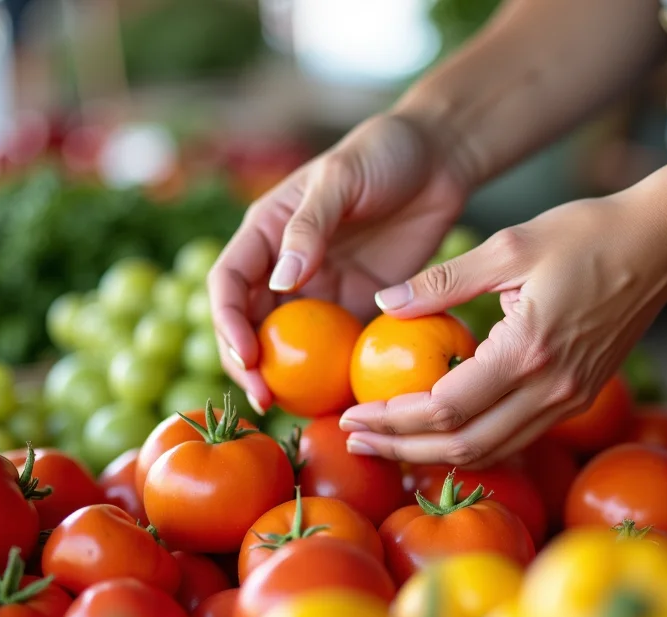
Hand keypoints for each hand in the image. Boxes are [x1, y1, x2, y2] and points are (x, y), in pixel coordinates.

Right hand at [209, 113, 470, 411]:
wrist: (439, 159)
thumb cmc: (383, 153)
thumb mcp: (341, 178)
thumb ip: (310, 225)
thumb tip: (282, 282)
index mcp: (266, 233)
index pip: (229, 284)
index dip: (227, 323)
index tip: (245, 356)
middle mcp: (285, 268)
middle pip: (250, 325)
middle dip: (248, 367)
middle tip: (265, 400)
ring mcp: (322, 292)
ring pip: (292, 346)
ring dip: (287, 380)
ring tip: (295, 412)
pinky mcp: (360, 307)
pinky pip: (341, 348)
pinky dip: (336, 375)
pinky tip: (344, 400)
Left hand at [339, 186, 666, 466]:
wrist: (662, 245)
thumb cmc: (589, 233)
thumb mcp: (510, 245)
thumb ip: (443, 281)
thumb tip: (383, 303)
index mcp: (529, 351)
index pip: (445, 408)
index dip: (393, 420)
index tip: (352, 414)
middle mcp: (551, 388)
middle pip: (464, 444)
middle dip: (403, 448)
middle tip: (354, 438)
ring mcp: (569, 399)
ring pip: (492, 450)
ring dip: (435, 453)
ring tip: (387, 442)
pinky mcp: (577, 397)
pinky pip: (515, 436)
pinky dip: (472, 442)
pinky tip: (440, 430)